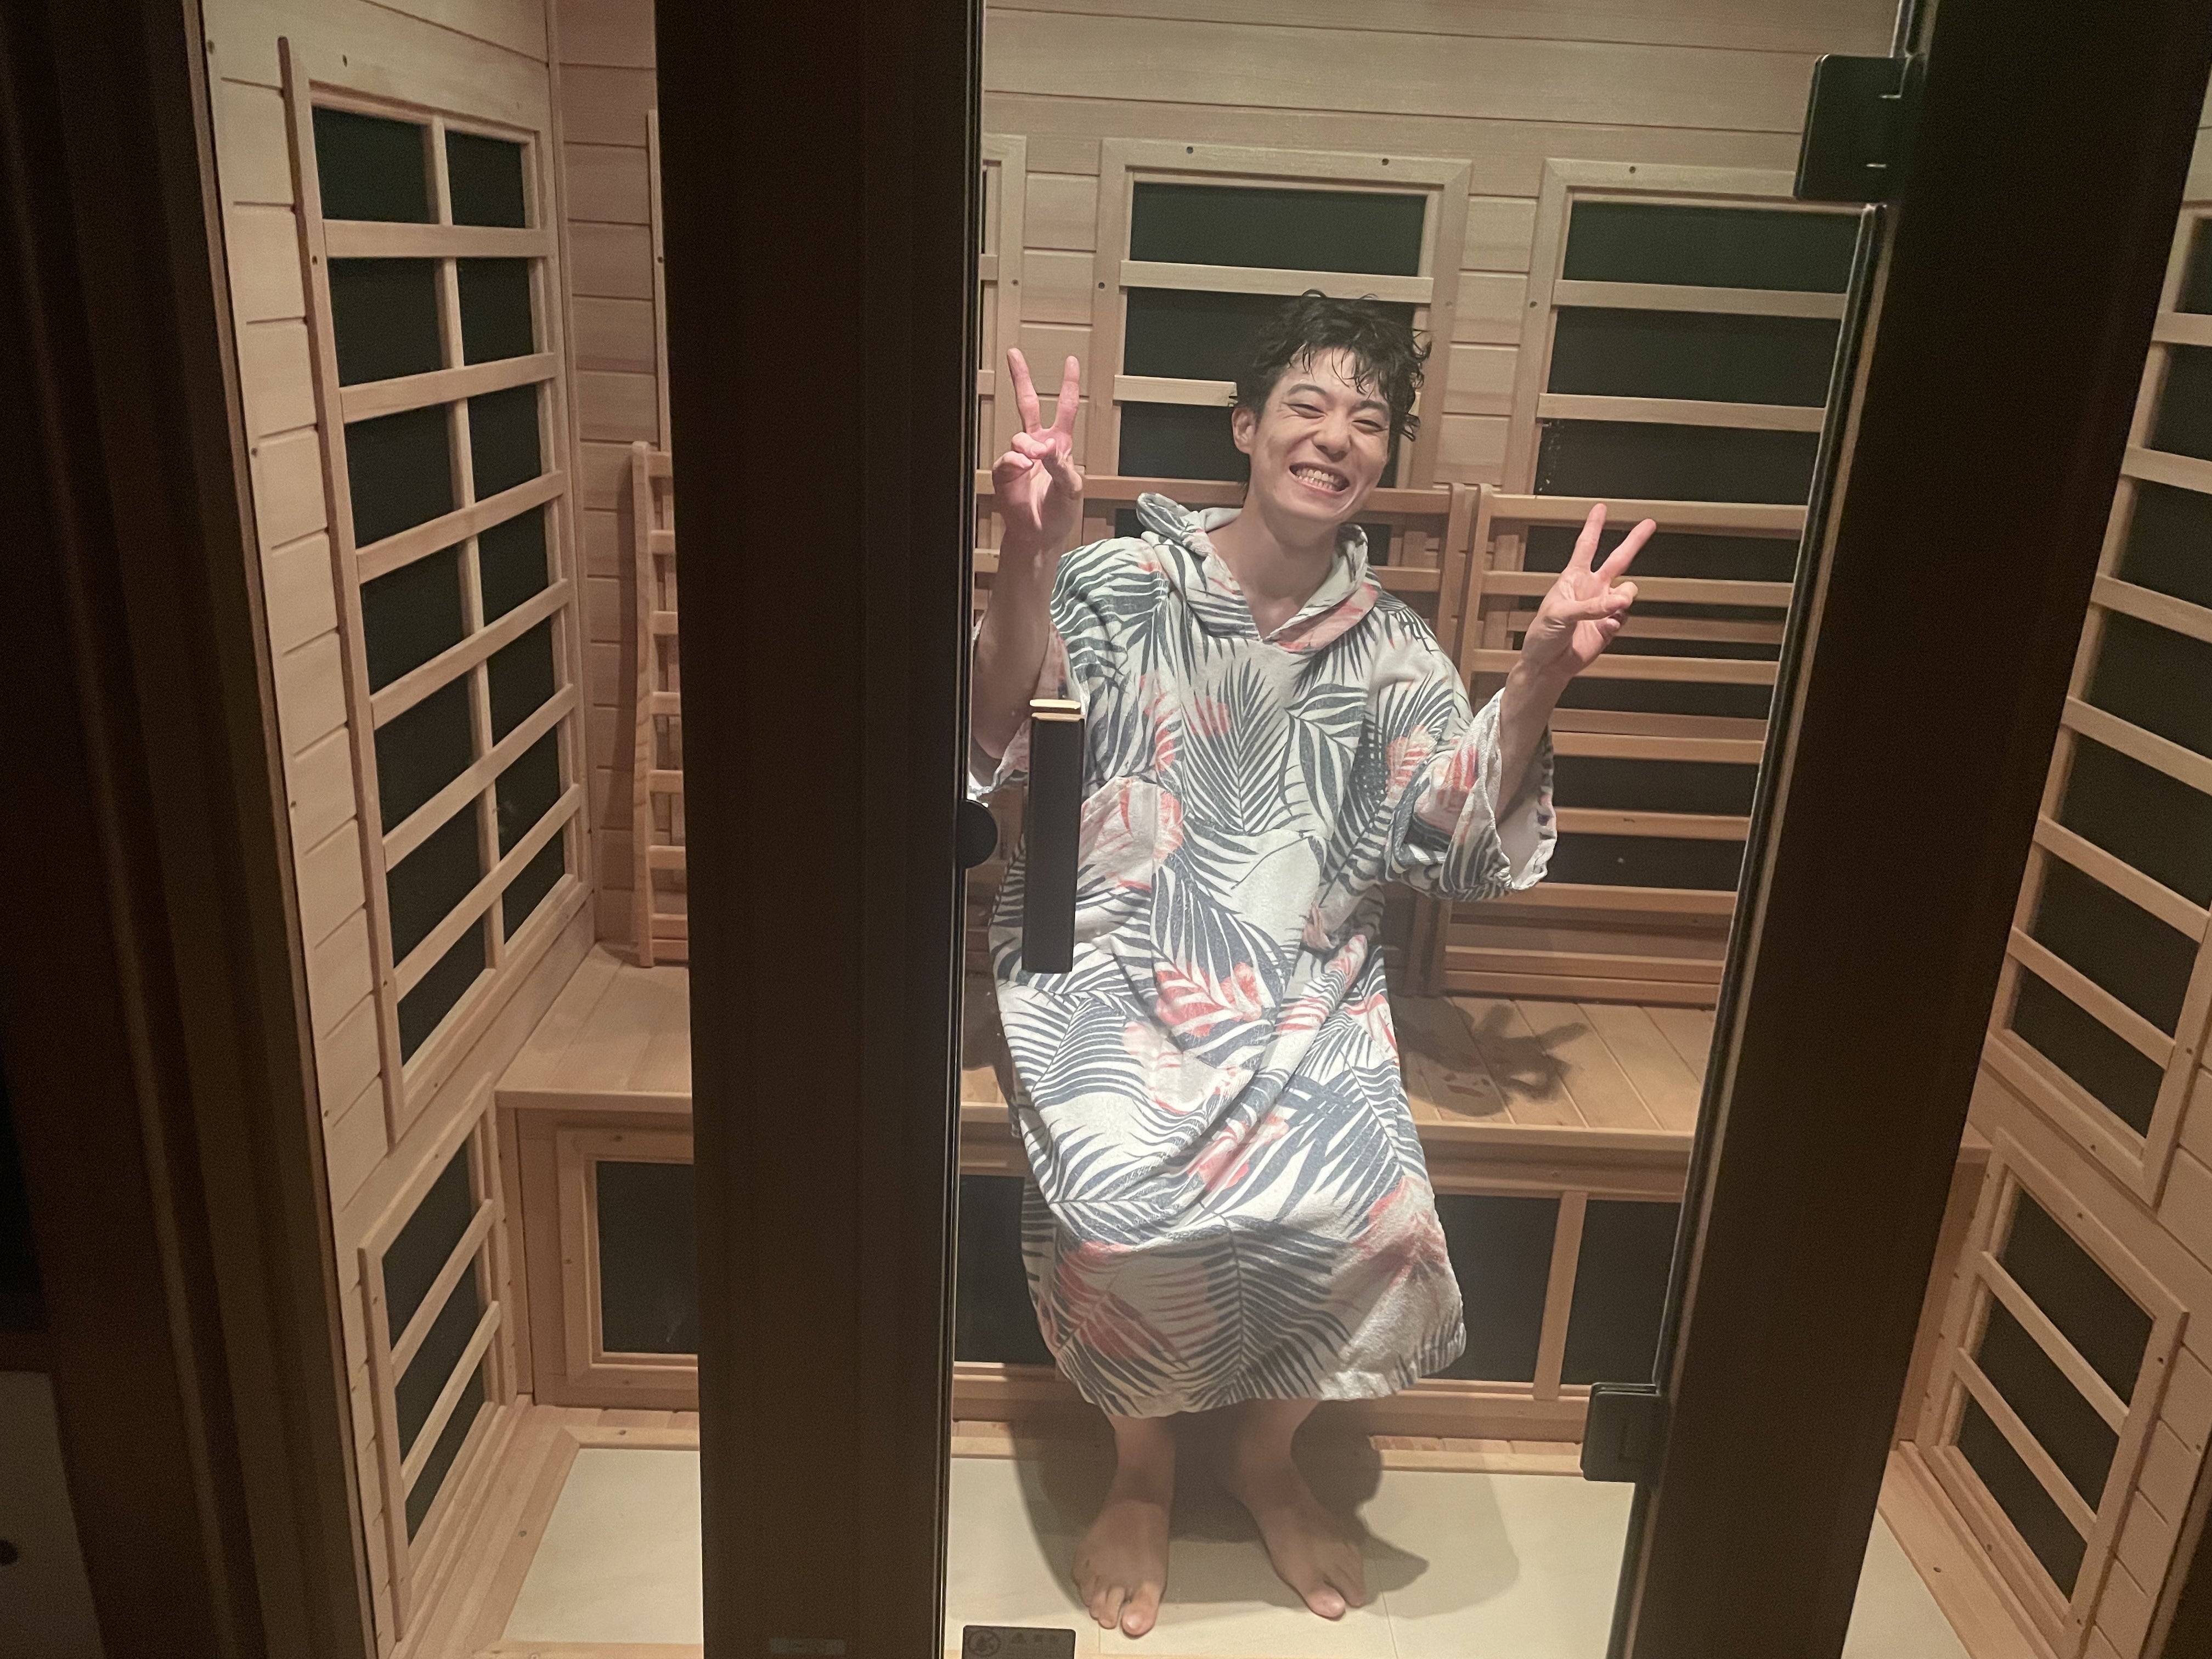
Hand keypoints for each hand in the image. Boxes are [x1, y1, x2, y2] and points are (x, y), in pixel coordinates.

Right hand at [993, 348, 1083, 555]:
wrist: (1040, 534)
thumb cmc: (1060, 512)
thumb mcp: (1072, 489)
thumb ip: (1062, 466)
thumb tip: (1048, 447)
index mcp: (1060, 444)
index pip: (1065, 408)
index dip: (1068, 385)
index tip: (1070, 361)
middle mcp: (1038, 445)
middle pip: (1027, 404)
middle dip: (1021, 379)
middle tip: (1014, 354)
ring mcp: (1020, 457)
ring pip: (1019, 436)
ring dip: (1028, 446)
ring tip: (1036, 461)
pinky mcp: (1005, 473)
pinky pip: (1007, 458)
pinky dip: (1016, 462)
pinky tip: (1024, 469)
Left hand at [1517, 503, 1653, 686]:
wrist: (1547, 665)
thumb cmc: (1543, 636)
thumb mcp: (1559, 615)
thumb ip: (1590, 606)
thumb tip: (1618, 602)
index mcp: (1573, 579)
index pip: (1586, 547)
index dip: (1594, 527)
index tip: (1601, 508)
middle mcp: (1591, 589)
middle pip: (1617, 560)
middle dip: (1633, 541)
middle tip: (1649, 523)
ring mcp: (1602, 607)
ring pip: (1626, 591)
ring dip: (1623, 597)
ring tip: (1613, 607)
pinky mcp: (1609, 626)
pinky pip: (1624, 616)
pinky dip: (1619, 619)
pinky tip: (1606, 626)